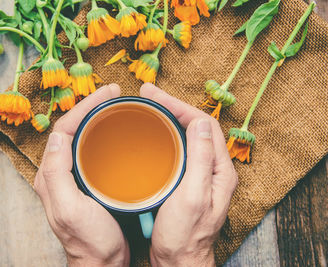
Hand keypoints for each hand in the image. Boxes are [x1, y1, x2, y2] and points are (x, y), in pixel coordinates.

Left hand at [34, 84, 129, 266]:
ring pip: (83, 136)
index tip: (107, 93)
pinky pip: (94, 150)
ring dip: (97, 117)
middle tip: (113, 93)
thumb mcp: (69, 208)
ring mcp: (75, 175)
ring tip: (116, 105)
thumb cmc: (89, 240)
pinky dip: (105, 135)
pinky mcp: (90, 181)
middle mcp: (60, 171)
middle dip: (91, 106)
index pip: (64, 129)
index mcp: (51, 174)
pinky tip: (118, 132)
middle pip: (72, 128)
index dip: (84, 107)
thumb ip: (57, 173)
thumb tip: (58, 136)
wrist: (102, 261)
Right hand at [140, 83, 237, 266]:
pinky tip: (151, 134)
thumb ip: (200, 159)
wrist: (179, 260)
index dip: (181, 107)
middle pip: (195, 127)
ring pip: (186, 136)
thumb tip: (200, 123)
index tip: (157, 97)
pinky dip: (164, 136)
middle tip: (148, 95)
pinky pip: (177, 150)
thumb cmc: (185, 235)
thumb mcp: (193, 196)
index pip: (205, 125)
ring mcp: (199, 175)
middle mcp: (212, 169)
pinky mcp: (185, 182)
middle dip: (172, 107)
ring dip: (168, 119)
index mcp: (219, 170)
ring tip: (148, 106)